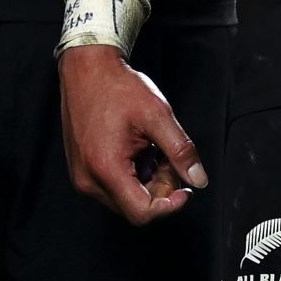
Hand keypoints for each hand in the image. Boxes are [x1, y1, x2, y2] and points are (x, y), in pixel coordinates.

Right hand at [58, 45, 206, 223]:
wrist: (87, 68)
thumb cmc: (118, 87)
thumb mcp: (157, 115)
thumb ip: (180, 151)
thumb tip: (198, 180)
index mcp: (106, 169)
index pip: (142, 213)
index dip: (169, 205)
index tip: (185, 187)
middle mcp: (88, 180)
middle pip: (134, 208)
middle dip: (159, 189)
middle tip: (168, 158)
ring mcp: (82, 176)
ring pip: (124, 199)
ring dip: (146, 182)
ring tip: (152, 150)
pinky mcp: (81, 170)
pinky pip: (112, 187)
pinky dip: (132, 175)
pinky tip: (138, 149)